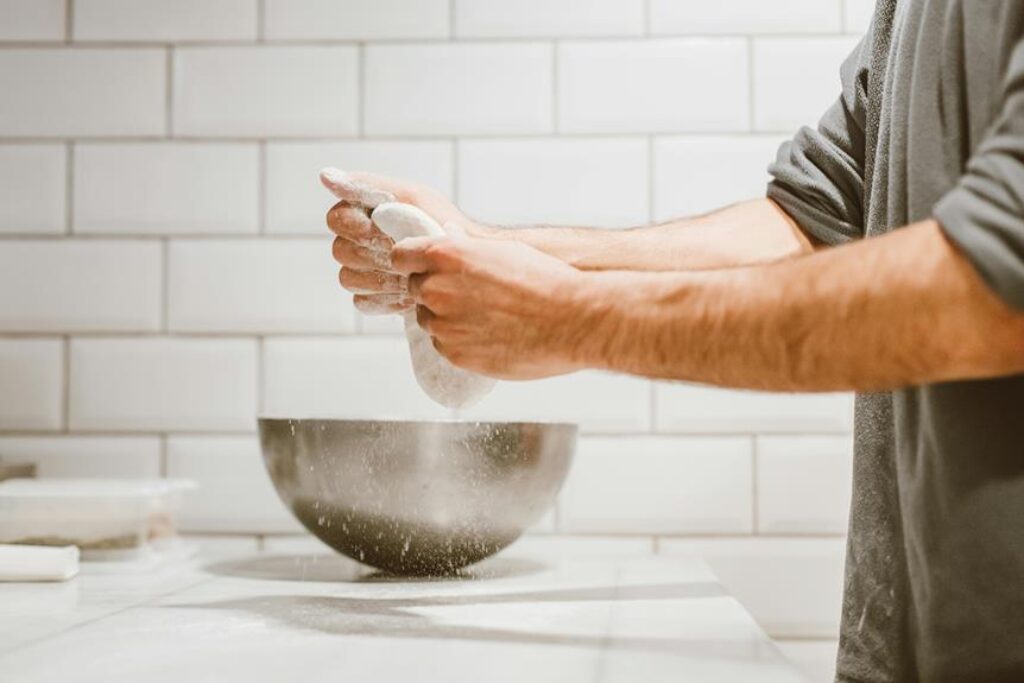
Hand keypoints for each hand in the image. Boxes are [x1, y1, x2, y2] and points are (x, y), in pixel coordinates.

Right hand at [321, 168, 488, 314]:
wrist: (466, 261)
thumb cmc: (440, 222)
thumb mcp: (410, 196)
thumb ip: (367, 186)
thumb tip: (325, 175)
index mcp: (361, 215)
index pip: (335, 220)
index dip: (354, 225)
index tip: (377, 225)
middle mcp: (357, 244)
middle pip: (339, 251)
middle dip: (372, 251)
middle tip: (399, 249)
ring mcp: (363, 273)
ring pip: (348, 278)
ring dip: (379, 275)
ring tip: (408, 271)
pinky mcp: (374, 299)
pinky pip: (363, 301)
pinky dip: (385, 296)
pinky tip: (407, 290)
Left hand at [391, 229, 590, 379]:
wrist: (572, 320)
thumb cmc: (545, 281)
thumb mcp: (503, 250)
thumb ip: (465, 249)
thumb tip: (449, 239)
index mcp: (445, 255)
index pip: (401, 256)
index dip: (412, 261)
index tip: (423, 267)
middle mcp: (436, 289)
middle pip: (416, 289)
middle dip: (435, 290)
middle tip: (469, 295)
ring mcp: (443, 325)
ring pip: (428, 320)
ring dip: (447, 318)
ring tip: (485, 317)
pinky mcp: (455, 354)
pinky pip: (444, 345)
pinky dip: (460, 341)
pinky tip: (490, 335)